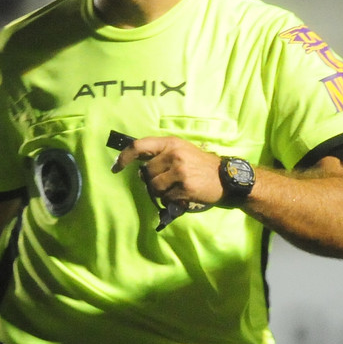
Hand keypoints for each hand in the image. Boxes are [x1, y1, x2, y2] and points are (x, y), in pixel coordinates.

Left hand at [110, 136, 225, 207]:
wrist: (226, 177)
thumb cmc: (200, 164)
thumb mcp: (181, 151)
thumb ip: (161, 155)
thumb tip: (138, 169)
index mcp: (171, 143)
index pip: (139, 146)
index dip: (124, 157)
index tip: (116, 167)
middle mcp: (174, 155)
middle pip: (146, 173)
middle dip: (152, 180)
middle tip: (167, 181)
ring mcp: (180, 171)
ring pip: (153, 187)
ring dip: (160, 192)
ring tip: (174, 189)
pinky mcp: (185, 188)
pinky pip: (165, 198)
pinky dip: (170, 200)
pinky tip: (182, 195)